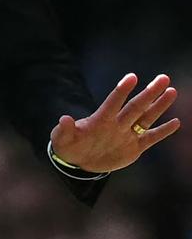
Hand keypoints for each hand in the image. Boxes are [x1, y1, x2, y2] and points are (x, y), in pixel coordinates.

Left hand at [51, 73, 179, 172]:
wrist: (78, 161)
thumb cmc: (68, 145)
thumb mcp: (62, 138)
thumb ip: (65, 129)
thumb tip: (64, 119)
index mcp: (100, 120)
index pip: (113, 102)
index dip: (121, 91)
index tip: (132, 77)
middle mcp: (117, 124)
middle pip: (136, 106)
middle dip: (150, 93)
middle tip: (164, 78)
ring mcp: (127, 135)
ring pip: (147, 118)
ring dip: (159, 106)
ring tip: (171, 91)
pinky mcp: (134, 148)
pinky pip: (151, 138)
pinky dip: (163, 131)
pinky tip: (176, 122)